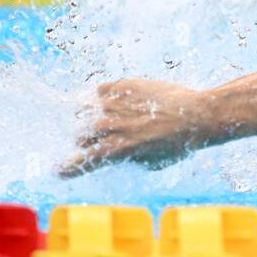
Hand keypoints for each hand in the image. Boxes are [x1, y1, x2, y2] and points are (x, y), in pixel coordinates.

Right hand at [60, 79, 211, 175]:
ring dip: (91, 114)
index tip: (58, 170)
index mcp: (116, 151)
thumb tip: (117, 154)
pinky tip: (116, 99)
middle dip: (87, 136)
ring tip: (108, 114)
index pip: (82, 161)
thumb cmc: (179, 144)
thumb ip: (128, 158)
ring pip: (84, 109)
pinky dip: (104, 96)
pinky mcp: (122, 86)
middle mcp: (110, 127)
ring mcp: (114, 105)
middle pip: (81, 133)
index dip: (68, 167)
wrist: (197, 115)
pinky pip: (100, 90)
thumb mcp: (152, 162)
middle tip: (103, 135)